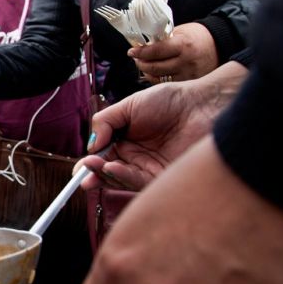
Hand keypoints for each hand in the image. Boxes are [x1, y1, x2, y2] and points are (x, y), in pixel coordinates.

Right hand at [81, 61, 246, 191]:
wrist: (203, 104)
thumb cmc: (169, 100)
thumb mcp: (129, 105)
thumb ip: (105, 122)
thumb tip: (90, 145)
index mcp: (125, 141)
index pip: (102, 157)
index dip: (89, 165)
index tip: (79, 169)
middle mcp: (136, 157)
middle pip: (109, 172)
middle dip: (94, 175)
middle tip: (84, 174)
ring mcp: (150, 168)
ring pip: (122, 179)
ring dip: (107, 176)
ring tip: (98, 167)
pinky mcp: (164, 177)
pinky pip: (140, 183)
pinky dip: (124, 178)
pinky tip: (113, 168)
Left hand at [128, 22, 218, 82]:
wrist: (219, 44)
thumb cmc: (196, 35)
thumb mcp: (179, 31)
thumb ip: (162, 39)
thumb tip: (141, 46)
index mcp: (182, 45)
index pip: (155, 51)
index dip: (140, 52)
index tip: (131, 51)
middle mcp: (186, 61)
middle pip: (155, 67)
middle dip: (141, 63)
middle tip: (136, 58)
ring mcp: (189, 74)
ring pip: (159, 78)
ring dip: (147, 72)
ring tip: (144, 65)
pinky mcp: (190, 83)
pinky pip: (168, 84)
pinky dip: (158, 79)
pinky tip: (155, 73)